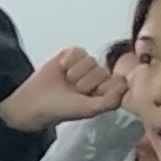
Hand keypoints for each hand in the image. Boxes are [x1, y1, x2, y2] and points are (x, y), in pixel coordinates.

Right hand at [0, 48, 124, 131]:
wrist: (35, 101)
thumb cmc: (62, 109)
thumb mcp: (89, 110)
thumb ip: (110, 101)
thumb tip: (124, 84)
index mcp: (106, 91)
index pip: (118, 81)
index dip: (104, 87)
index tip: (91, 97)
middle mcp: (97, 77)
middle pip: (102, 71)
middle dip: (86, 82)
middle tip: (74, 91)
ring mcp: (85, 65)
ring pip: (90, 60)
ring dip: (76, 72)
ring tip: (66, 81)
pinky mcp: (72, 54)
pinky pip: (78, 51)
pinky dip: (69, 60)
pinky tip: (62, 68)